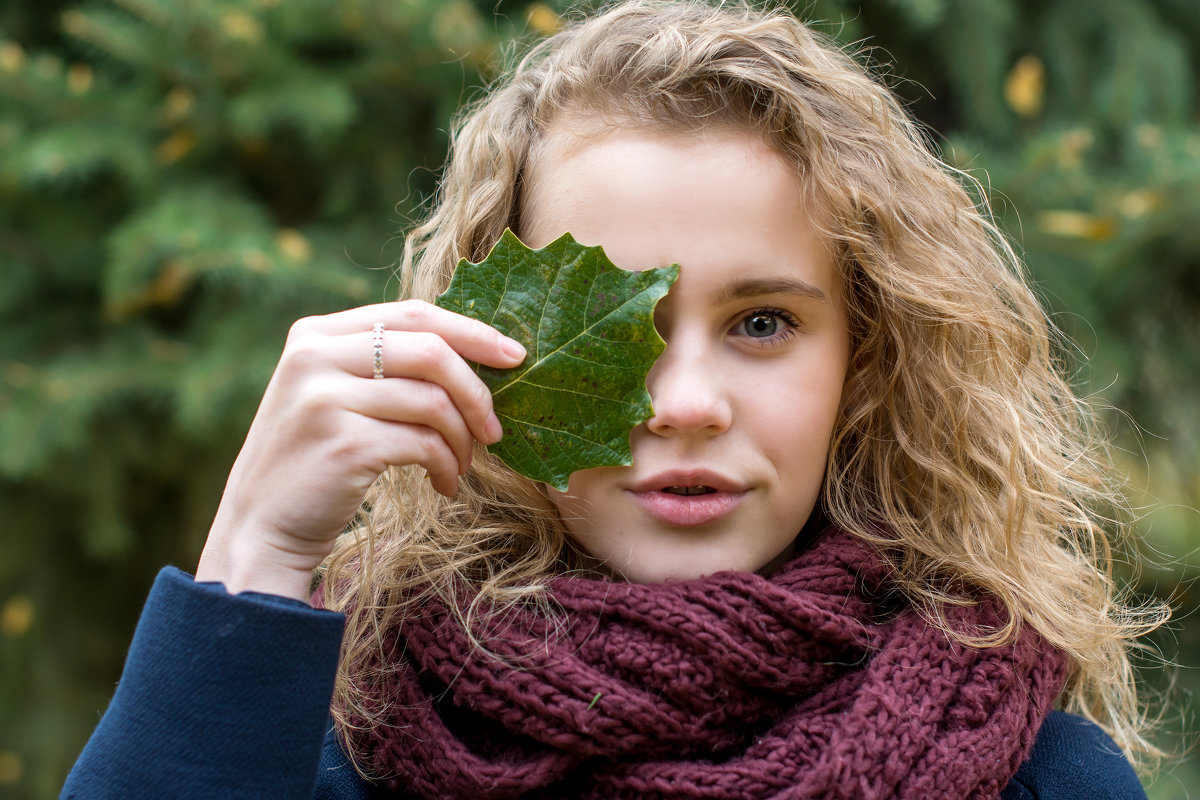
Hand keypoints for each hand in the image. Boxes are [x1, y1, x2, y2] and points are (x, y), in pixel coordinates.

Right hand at [195, 300, 525, 599]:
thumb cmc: (314, 461)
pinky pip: (424, 443)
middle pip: (431, 350)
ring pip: (434, 401)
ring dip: (463, 439)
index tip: (515, 356)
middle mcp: (315, 356)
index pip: (413, 313)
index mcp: (316, 333)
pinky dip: (446, 466)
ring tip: (462, 466)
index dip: (472, 332)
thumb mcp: (334, 394)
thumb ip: (381, 364)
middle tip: (496, 428)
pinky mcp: (344, 443)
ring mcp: (326, 398)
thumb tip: (475, 352)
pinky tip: (444, 485)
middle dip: (478, 390)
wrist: (259, 528)